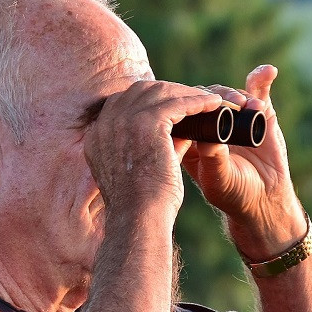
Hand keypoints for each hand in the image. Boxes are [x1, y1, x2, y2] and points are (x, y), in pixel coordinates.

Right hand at [84, 80, 223, 217]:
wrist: (139, 220)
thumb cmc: (142, 206)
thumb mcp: (141, 170)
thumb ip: (157, 146)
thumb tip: (184, 129)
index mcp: (97, 137)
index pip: (123, 104)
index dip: (150, 101)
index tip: (173, 106)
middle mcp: (104, 124)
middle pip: (141, 91)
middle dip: (170, 91)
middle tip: (195, 99)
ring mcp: (123, 121)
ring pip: (160, 92)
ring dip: (188, 94)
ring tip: (210, 101)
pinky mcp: (146, 123)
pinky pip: (177, 102)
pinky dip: (197, 101)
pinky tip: (214, 104)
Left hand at [180, 65, 305, 256]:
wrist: (263, 198)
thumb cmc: (234, 194)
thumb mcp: (219, 180)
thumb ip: (212, 159)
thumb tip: (206, 137)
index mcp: (190, 138)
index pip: (184, 111)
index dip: (192, 104)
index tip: (206, 106)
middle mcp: (208, 124)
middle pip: (205, 97)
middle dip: (218, 96)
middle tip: (233, 104)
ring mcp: (233, 116)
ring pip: (229, 94)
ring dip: (238, 94)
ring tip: (250, 105)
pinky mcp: (257, 113)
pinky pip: (257, 91)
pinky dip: (261, 80)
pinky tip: (268, 71)